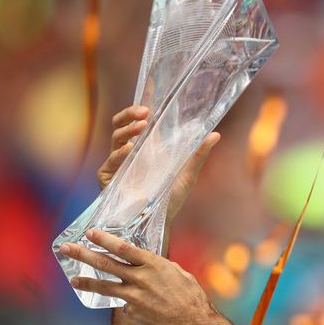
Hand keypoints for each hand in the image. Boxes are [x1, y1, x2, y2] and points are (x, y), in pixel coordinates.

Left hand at [58, 229, 233, 324]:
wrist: (194, 323)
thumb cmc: (191, 297)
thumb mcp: (177, 272)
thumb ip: (158, 267)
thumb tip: (148, 265)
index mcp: (153, 264)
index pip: (123, 248)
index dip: (104, 239)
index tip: (90, 233)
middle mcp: (140, 278)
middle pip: (106, 264)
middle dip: (84, 254)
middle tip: (67, 249)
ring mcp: (134, 297)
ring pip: (105, 286)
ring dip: (86, 281)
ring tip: (73, 279)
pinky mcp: (133, 313)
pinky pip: (125, 304)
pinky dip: (128, 302)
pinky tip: (141, 305)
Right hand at [97, 105, 220, 219]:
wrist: (160, 223)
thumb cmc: (172, 199)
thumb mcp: (188, 174)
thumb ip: (198, 155)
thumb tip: (215, 134)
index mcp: (145, 148)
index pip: (136, 122)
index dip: (137, 109)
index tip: (149, 101)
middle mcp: (129, 153)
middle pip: (120, 125)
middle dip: (129, 115)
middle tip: (144, 113)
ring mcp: (117, 165)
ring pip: (115, 140)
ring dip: (127, 131)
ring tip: (140, 129)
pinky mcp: (108, 179)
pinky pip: (110, 163)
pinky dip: (119, 155)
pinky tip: (129, 150)